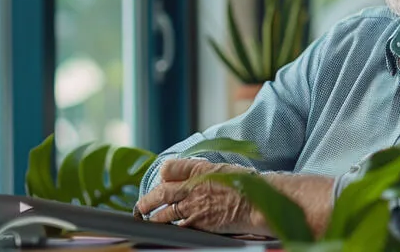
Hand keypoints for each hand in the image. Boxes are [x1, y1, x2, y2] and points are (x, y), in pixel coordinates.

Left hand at [134, 159, 265, 234]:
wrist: (258, 203)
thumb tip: (194, 175)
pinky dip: (170, 228)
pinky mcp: (199, 223)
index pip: (168, 168)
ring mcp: (194, 206)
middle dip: (148, 200)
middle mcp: (192, 187)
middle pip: (161, 192)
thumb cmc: (248, 185)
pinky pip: (178, 227)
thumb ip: (205, 172)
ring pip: (165, 213)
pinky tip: (167, 230)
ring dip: (154, 217)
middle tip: (141, 206)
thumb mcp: (224, 169)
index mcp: (199, 169)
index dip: (164, 175)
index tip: (163, 180)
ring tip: (149, 219)